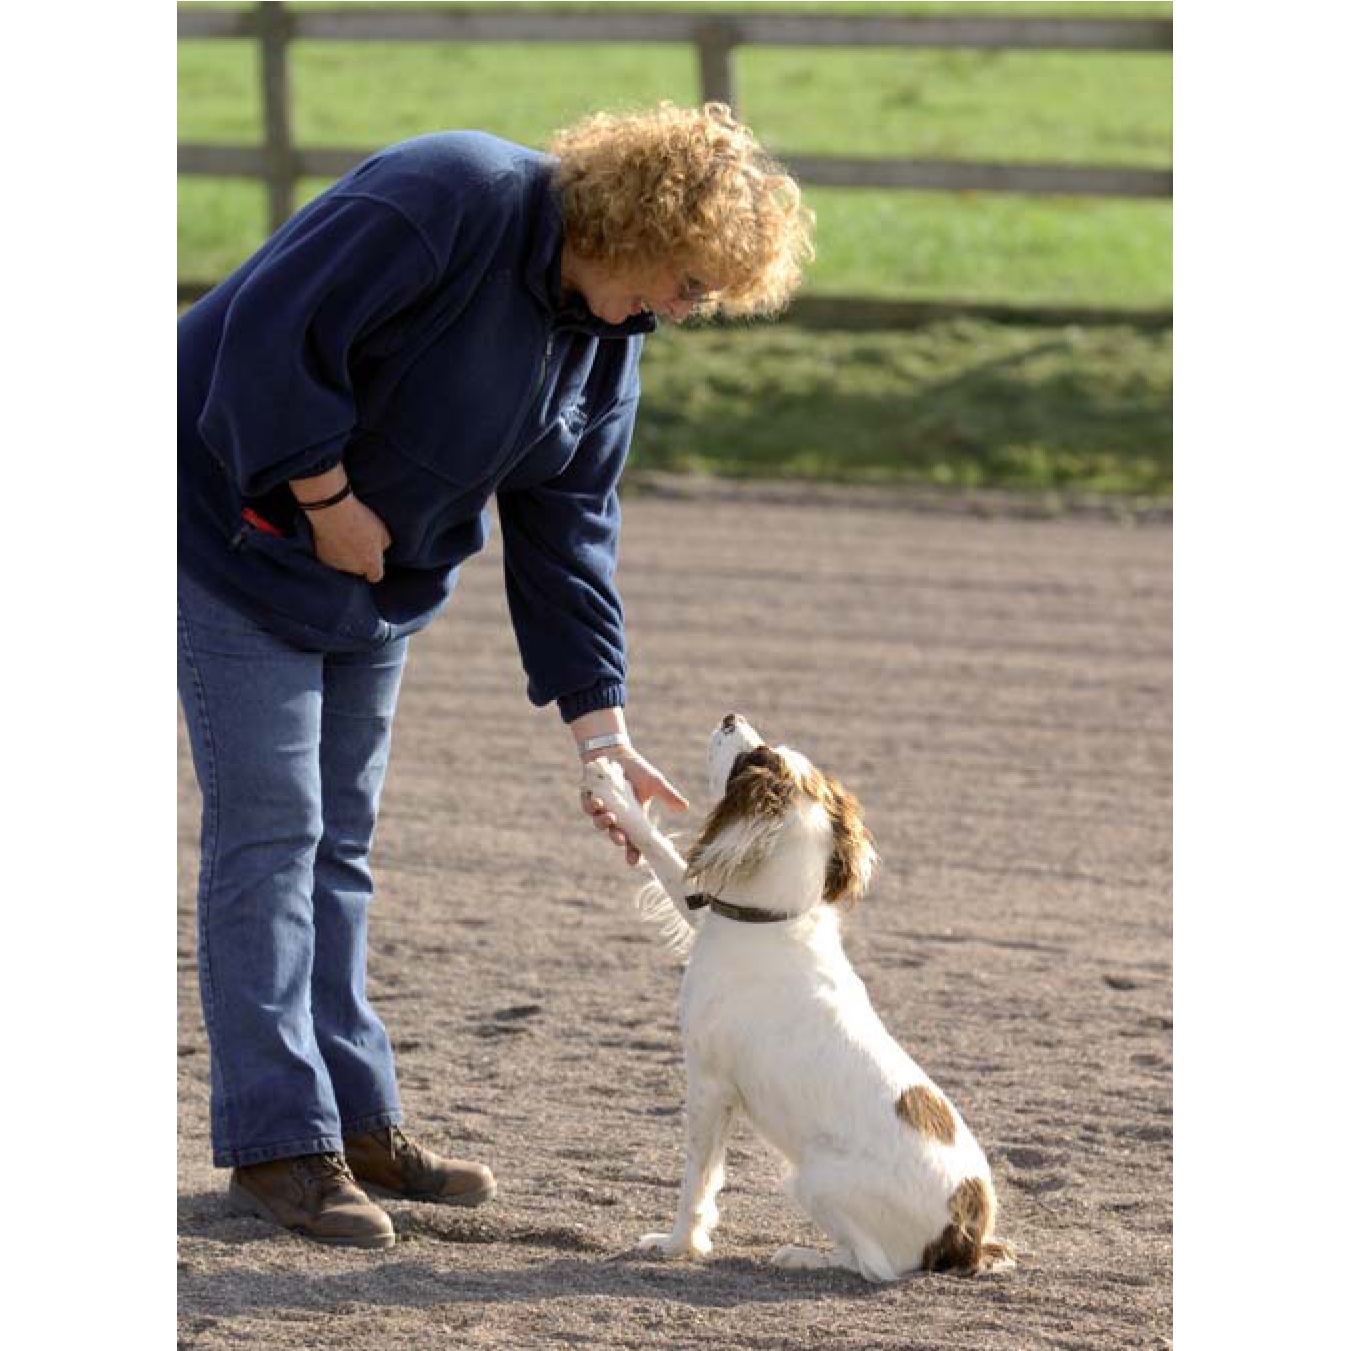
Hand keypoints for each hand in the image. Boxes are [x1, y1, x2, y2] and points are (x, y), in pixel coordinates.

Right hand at [308, 494, 392, 581]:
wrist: (332, 512)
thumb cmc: (360, 520)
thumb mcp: (382, 531)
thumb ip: (383, 545)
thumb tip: (380, 549)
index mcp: (371, 564)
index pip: (375, 576)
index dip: (375, 567)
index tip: (373, 556)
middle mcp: (354, 569)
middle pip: (359, 569)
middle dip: (360, 558)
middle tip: (358, 540)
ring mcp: (337, 565)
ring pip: (344, 563)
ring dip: (345, 553)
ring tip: (344, 534)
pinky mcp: (322, 557)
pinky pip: (330, 556)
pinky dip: (331, 548)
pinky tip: (332, 534)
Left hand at [580, 748, 687, 865]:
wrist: (617, 753)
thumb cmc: (637, 770)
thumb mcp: (655, 783)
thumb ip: (668, 796)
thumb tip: (685, 807)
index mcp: (633, 819)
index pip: (633, 841)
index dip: (633, 852)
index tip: (633, 861)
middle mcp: (616, 817)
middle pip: (615, 834)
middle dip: (618, 839)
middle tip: (621, 840)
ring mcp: (602, 809)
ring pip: (600, 822)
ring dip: (604, 823)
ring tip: (611, 818)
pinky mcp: (588, 797)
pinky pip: (588, 807)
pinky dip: (591, 807)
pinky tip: (597, 802)